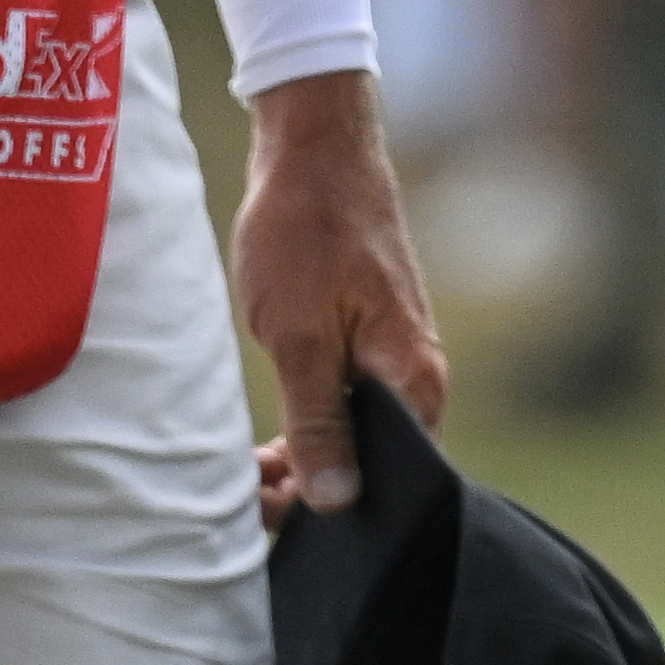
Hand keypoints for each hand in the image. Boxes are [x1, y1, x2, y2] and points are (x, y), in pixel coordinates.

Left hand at [228, 67, 446, 528]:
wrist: (313, 144)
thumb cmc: (306, 230)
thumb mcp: (299, 336)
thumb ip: (319, 422)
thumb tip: (336, 503)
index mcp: (414, 384)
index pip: (390, 486)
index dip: (331, 516)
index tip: (271, 520)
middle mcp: (415, 379)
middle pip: (374, 467)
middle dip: (312, 494)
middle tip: (248, 499)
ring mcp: (392, 358)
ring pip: (354, 436)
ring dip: (306, 462)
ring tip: (249, 477)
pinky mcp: (367, 340)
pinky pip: (346, 405)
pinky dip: (310, 427)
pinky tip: (269, 443)